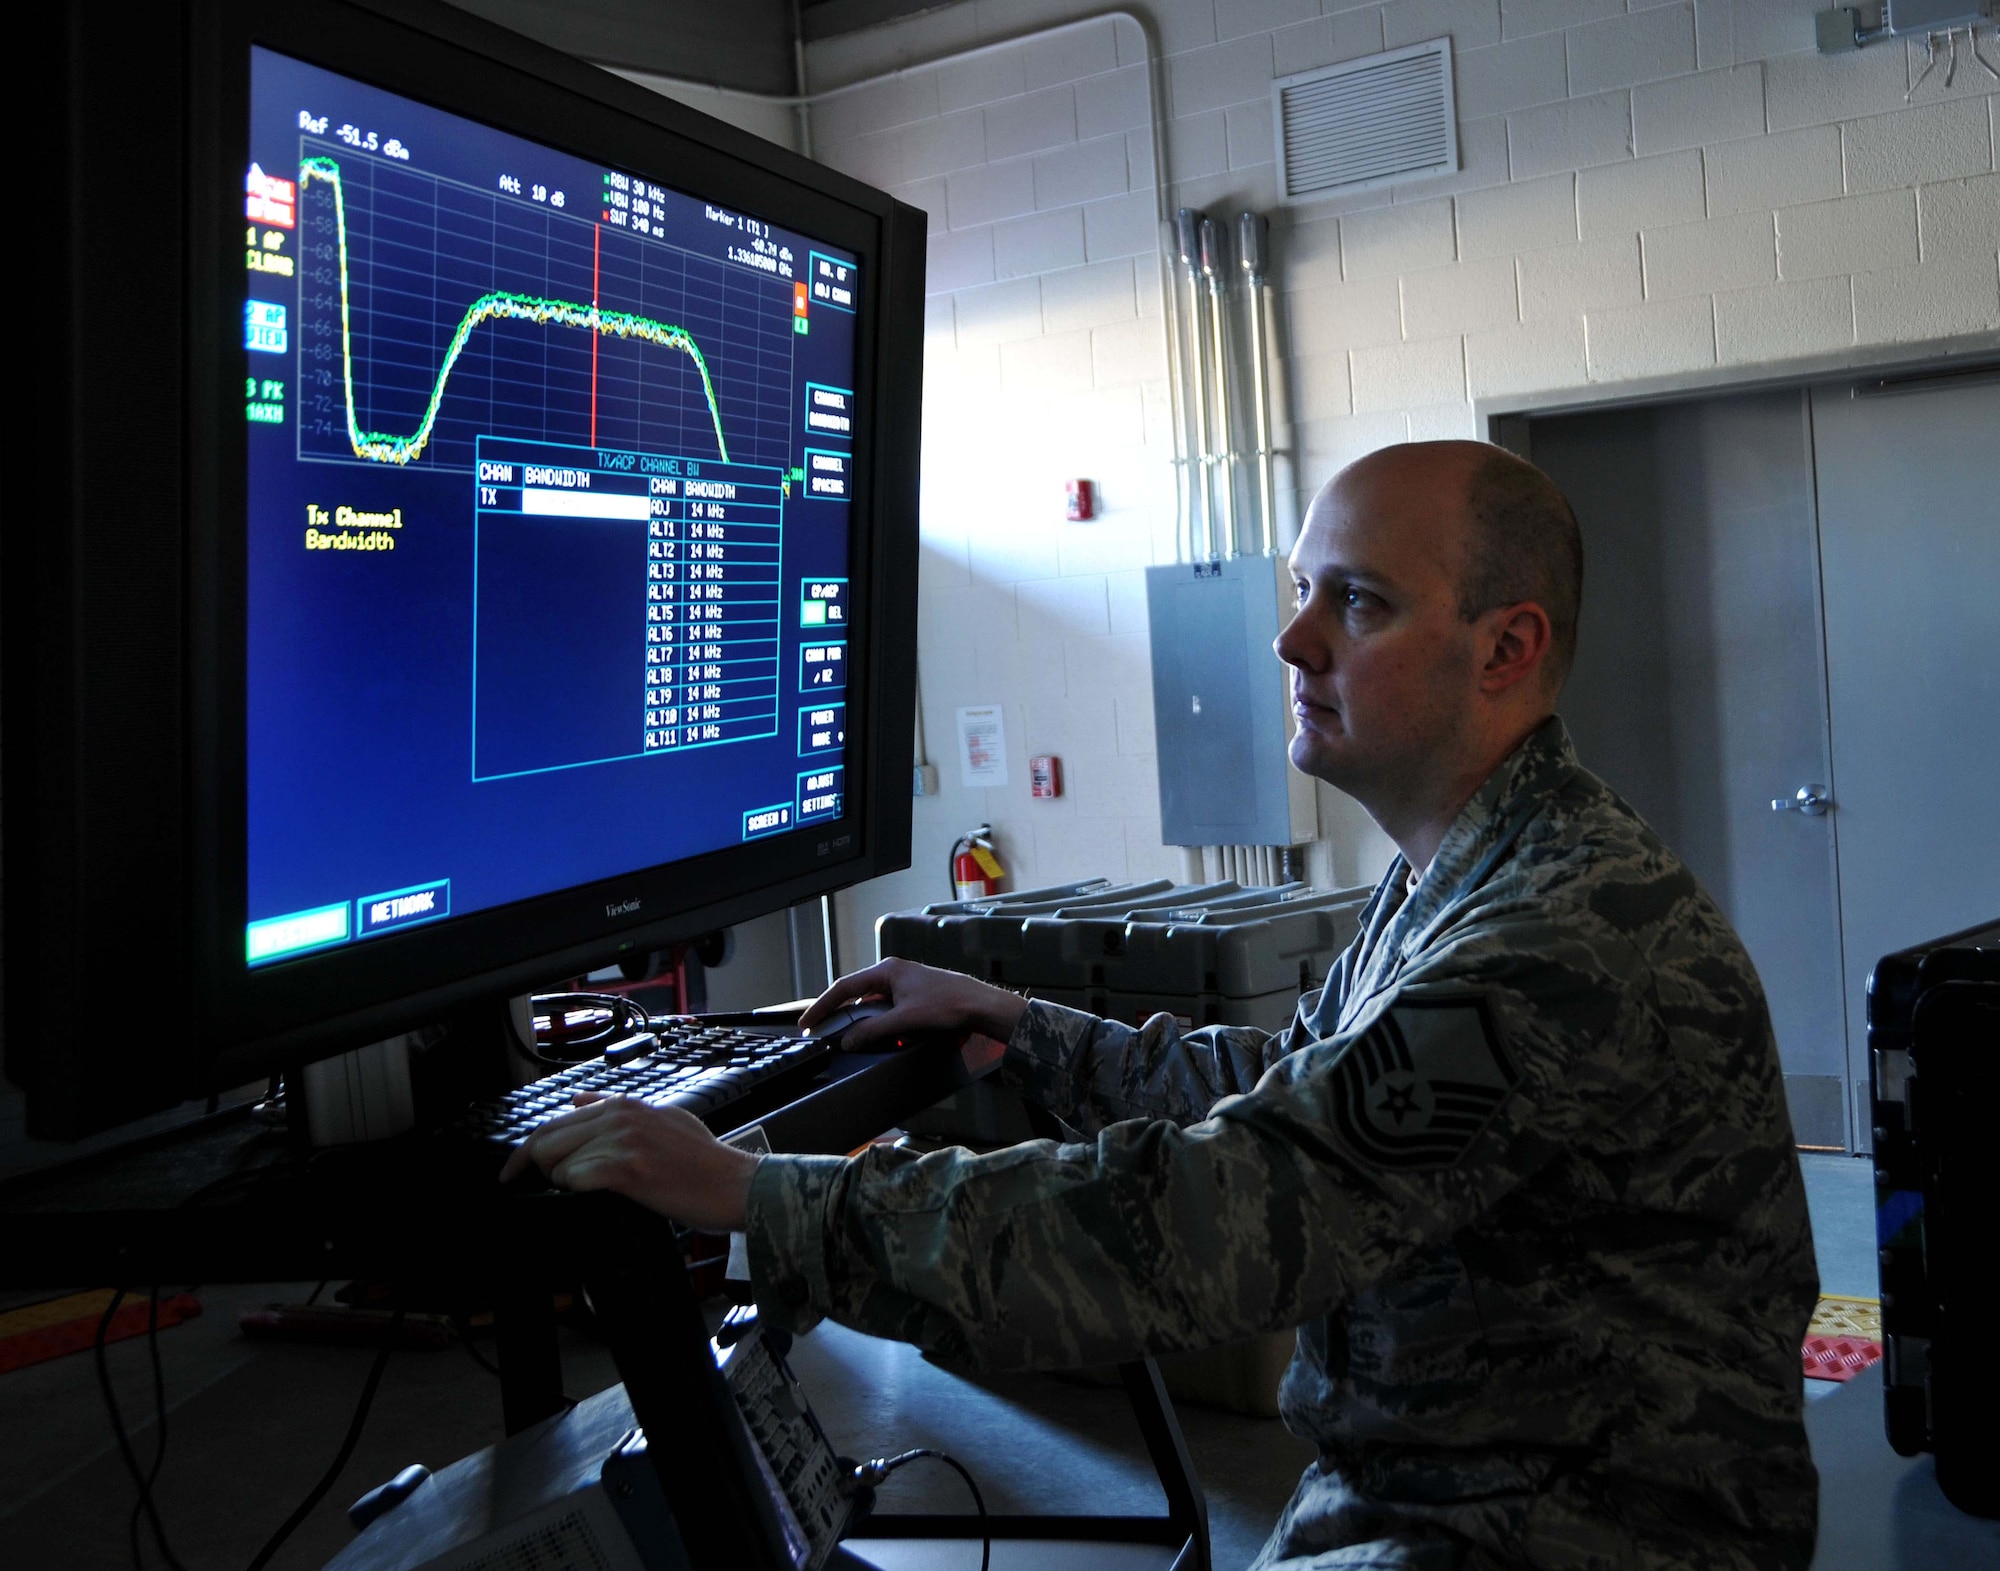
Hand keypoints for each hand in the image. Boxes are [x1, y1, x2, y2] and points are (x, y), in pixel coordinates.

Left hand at [497, 1095, 758, 1230]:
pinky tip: (599, 1195)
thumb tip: (580, 1100)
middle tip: (540, 1190)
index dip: (526, 1151)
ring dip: (562, 1182)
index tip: (513, 1172)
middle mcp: (620, 1116)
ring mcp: (624, 1140)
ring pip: (557, 1161)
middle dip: (534, 1169)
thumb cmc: (703, 1161)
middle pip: (546, 1140)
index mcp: (625, 1105)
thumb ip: (617, 1109)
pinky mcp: (628, 1168)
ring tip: (587, 1192)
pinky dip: (577, 1191)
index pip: (556, 1121)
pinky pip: (576, 1179)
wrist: (734, 1184)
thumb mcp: (662, 1118)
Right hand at [798, 957, 1027, 1053]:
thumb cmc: (948, 1005)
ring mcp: (903, 984)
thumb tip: (848, 1040)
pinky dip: (877, 1022)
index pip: (845, 987)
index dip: (823, 1005)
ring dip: (861, 1020)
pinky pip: (886, 1009)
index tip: (809, 1020)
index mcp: (887, 971)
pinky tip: (876, 1035)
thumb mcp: (905, 1020)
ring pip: (871, 1003)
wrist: (980, 1006)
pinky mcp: (913, 996)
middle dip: (839, 1013)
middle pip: (856, 994)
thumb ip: (873, 1030)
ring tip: (847, 1037)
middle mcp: (893, 973)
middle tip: (821, 1030)